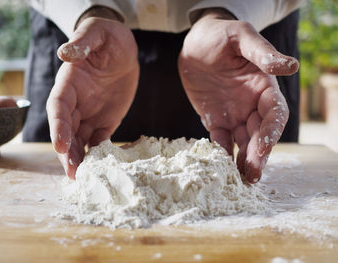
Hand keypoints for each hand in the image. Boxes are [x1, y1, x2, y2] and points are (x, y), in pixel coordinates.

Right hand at [46, 17, 138, 178]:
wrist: (125, 51)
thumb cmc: (108, 38)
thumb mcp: (97, 34)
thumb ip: (82, 42)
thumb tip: (64, 53)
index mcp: (69, 83)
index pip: (58, 107)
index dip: (58, 127)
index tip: (61, 145)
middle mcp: (76, 102)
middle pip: (67, 130)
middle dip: (68, 152)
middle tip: (73, 172)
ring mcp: (90, 113)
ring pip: (81, 139)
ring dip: (80, 158)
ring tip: (83, 177)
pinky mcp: (106, 121)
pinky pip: (100, 139)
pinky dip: (98, 153)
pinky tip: (101, 166)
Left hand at [178, 9, 298, 182]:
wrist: (195, 43)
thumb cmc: (220, 35)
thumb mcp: (241, 38)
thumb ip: (262, 54)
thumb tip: (290, 66)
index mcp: (263, 87)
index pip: (274, 114)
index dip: (272, 131)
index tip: (264, 146)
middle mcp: (252, 104)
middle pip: (260, 134)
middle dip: (259, 154)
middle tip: (253, 174)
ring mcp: (234, 114)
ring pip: (243, 142)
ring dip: (244, 160)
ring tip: (243, 180)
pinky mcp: (215, 120)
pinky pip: (221, 140)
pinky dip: (222, 153)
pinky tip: (221, 166)